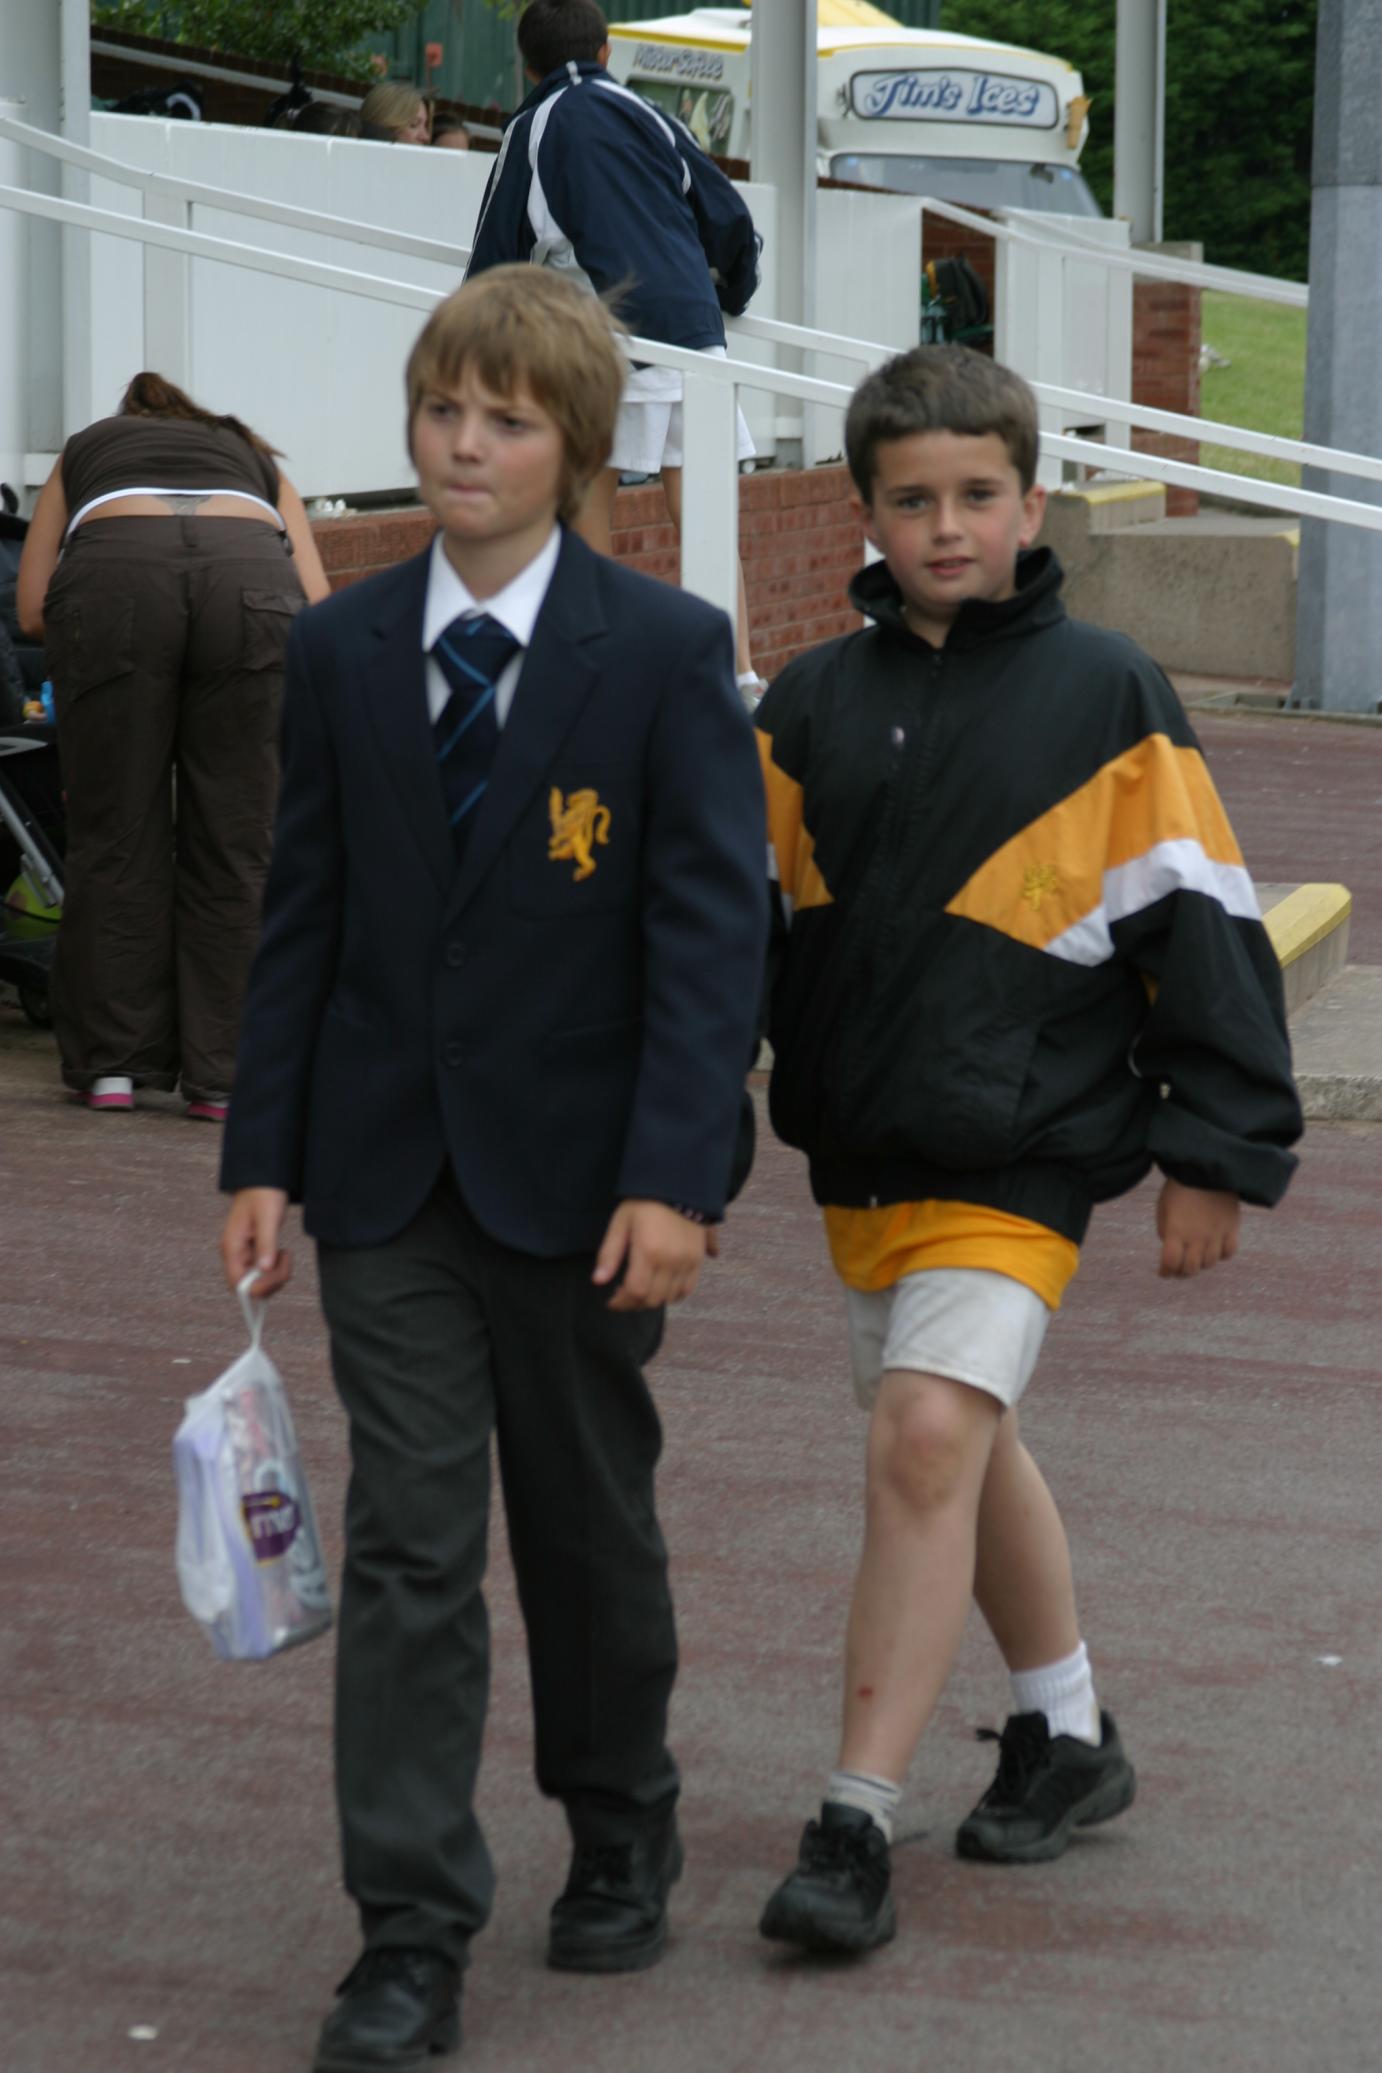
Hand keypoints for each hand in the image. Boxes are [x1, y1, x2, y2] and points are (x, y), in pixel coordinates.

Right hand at [221, 1187, 292, 1297]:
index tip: (277, 1273)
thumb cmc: (263, 1193)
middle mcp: (234, 1254)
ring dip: (275, 1275)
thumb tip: (265, 1270)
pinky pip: (263, 1271)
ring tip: (285, 1254)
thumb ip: (266, 1244)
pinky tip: (282, 1253)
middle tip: (286, 1260)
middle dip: (271, 1281)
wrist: (264, 1179)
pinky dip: (276, 1269)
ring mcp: (243, 1254)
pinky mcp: (253, 1252)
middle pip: (249, 1286)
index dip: (258, 1287)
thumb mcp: (268, 1217)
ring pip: (258, 1281)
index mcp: (231, 1247)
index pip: (238, 1284)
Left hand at [593, 1199, 708, 1310]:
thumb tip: (598, 1281)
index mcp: (649, 1251)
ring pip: (670, 1298)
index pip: (635, 1292)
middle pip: (653, 1299)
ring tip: (641, 1290)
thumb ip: (609, 1254)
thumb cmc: (644, 1202)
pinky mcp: (698, 1259)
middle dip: (634, 1303)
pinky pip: (687, 1289)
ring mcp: (687, 1261)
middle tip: (623, 1295)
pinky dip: (673, 1295)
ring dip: (653, 1300)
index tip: (611, 1301)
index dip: (621, 1302)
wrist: (678, 1185)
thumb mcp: (621, 1223)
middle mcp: (671, 1260)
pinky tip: (660, 1286)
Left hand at [1155, 1178, 1239, 1278]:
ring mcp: (1216, 1234)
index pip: (1170, 1263)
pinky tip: (1215, 1248)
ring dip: (1200, 1263)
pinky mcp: (1232, 1228)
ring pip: (1209, 1263)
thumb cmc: (1179, 1185)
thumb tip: (1171, 1245)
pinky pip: (1229, 1252)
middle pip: (1190, 1268)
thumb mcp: (1163, 1206)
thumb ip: (1165, 1229)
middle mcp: (1197, 1237)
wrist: (1206, 1166)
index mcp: (1176, 1231)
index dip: (1165, 1271)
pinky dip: (1221, 1254)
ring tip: (1196, 1256)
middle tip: (1179, 1267)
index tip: (1163, 1272)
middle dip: (1181, 1271)